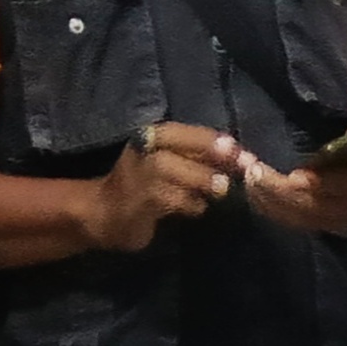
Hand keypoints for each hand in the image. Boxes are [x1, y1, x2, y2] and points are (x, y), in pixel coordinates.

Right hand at [84, 125, 242, 252]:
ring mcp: (140, 174)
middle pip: (185, 146)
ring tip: (220, 190)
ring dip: (205, 182)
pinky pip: (173, 200)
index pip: (189, 132)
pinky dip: (190, 205)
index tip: (242, 152)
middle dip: (215, 157)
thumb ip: (197, 160)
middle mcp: (144, 149)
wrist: (104, 213)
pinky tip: (195, 209)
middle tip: (240, 169)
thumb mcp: (170, 166)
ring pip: (179, 172)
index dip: (217, 141)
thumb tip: (238, 159)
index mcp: (153, 136)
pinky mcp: (141, 201)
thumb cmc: (144, 188)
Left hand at [247, 81, 346, 233]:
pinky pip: (293, 222)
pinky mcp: (323, 225)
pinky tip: (251, 189)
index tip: (292, 175)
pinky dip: (270, 207)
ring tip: (245, 176)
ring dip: (268, 199)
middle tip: (252, 170)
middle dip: (280, 191)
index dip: (317, 183)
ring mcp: (336, 219)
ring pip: (298, 217)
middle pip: (312, 205)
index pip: (341, 186)